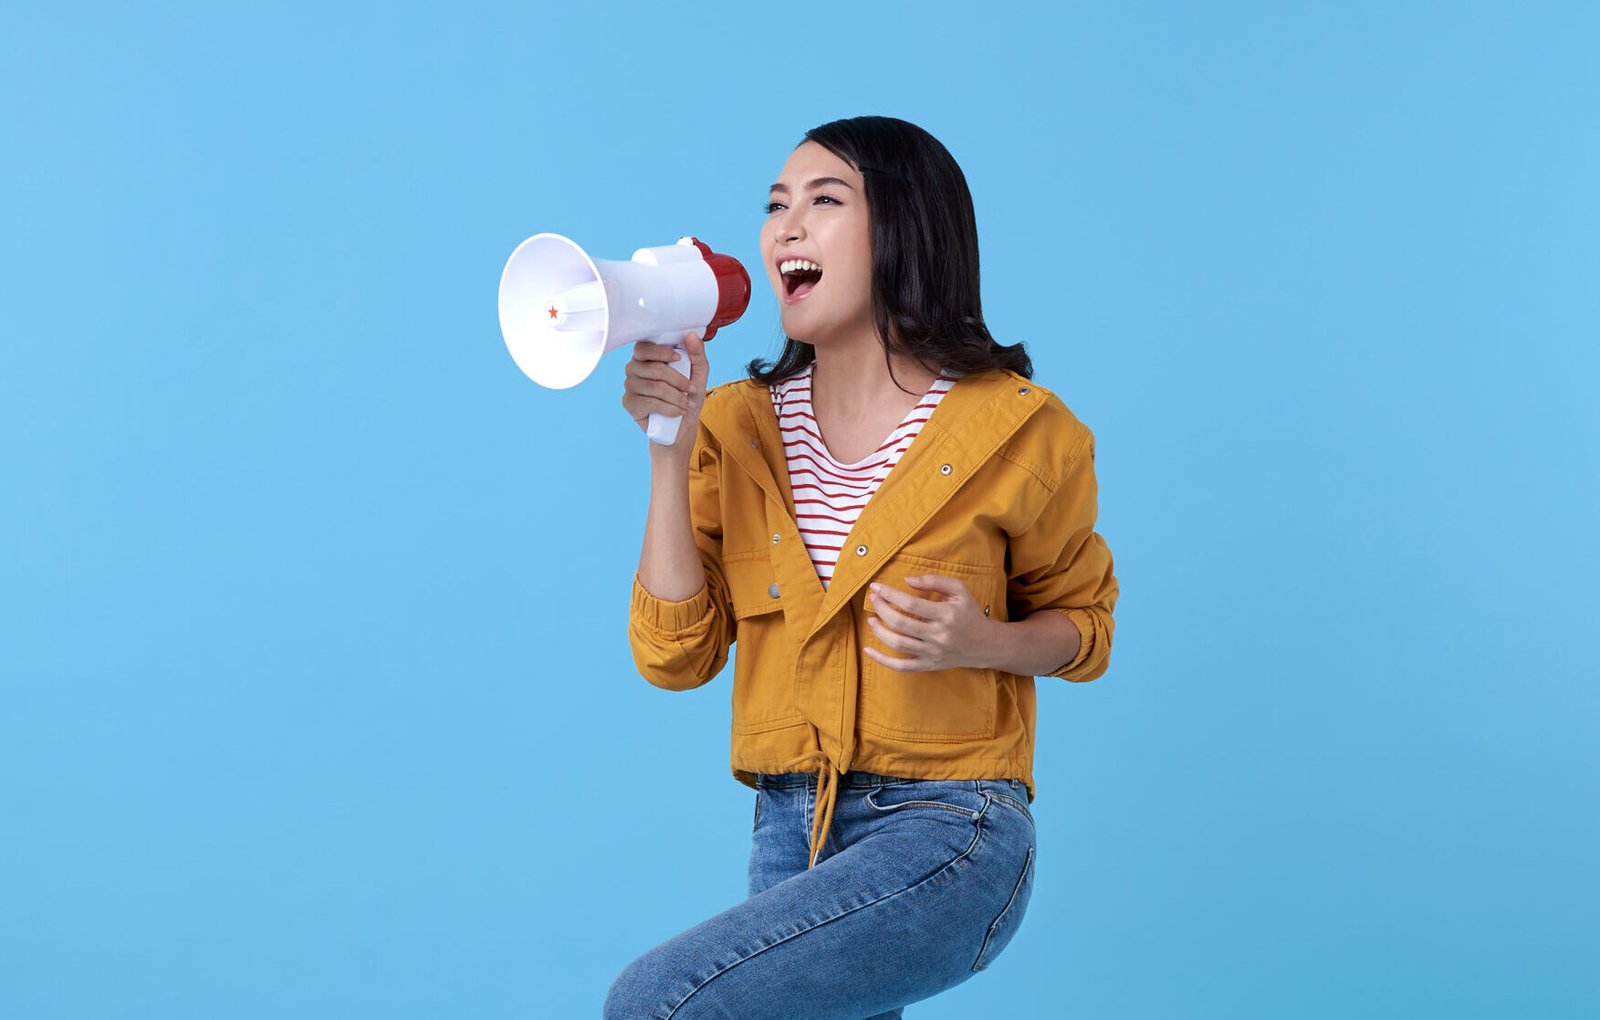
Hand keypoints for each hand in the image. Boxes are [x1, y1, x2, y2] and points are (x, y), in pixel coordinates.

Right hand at [621, 331, 709, 455]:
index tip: (679, 358)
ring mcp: (629, 386)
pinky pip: (650, 403)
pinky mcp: (629, 404)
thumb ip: (696, 353)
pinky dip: (669, 408)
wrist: (681, 426)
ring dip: (676, 397)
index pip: (644, 347)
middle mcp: (633, 368)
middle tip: (691, 389)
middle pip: (654, 368)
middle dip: (678, 380)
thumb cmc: (687, 396)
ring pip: (654, 387)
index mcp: (646, 357)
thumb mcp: (698, 372)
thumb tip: (692, 335)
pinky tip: (677, 411)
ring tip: (686, 404)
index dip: (661, 351)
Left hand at [863, 574, 997, 671]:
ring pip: (898, 644)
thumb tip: (906, 581)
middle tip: (874, 599)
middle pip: (901, 623)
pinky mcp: (929, 665)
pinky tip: (868, 650)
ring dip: (879, 630)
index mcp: (946, 615)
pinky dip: (882, 660)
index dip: (890, 594)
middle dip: (881, 609)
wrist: (985, 644)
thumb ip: (933, 580)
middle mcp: (939, 635)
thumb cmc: (968, 613)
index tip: (876, 587)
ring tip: (872, 619)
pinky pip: (901, 666)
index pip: (911, 604)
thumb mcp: (959, 590)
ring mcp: (933, 653)